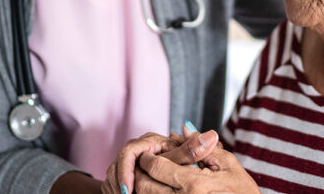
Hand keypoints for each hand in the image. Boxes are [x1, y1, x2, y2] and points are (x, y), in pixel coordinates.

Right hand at [102, 127, 217, 193]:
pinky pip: (112, 184)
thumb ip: (193, 150)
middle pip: (118, 165)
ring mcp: (125, 160)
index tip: (129, 190)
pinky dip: (117, 192)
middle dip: (120, 183)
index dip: (126, 172)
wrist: (172, 175)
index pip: (128, 152)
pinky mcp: (120, 173)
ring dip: (117, 189)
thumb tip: (211, 135)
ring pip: (113, 176)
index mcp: (149, 141)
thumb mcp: (185, 159)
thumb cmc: (180, 165)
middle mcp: (135, 148)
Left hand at [135, 145, 259, 193]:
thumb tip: (184, 128)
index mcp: (194, 184)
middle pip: (144, 186)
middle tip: (145, 166)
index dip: (148, 158)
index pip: (156, 167)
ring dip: (144, 187)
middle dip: (140, 174)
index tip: (150, 154)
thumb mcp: (227, 164)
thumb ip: (202, 146)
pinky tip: (161, 189)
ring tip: (151, 178)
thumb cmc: (242, 190)